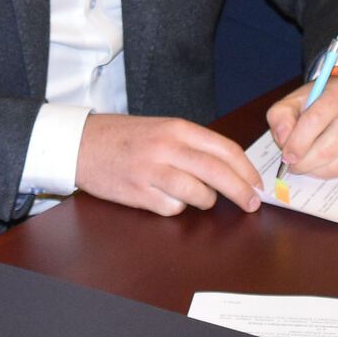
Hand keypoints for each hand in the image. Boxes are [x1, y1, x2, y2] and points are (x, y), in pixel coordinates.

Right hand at [75, 114, 262, 216]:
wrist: (80, 144)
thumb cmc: (123, 137)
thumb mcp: (161, 128)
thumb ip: (193, 145)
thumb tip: (230, 168)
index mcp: (176, 128)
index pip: (224, 148)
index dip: (246, 170)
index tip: (257, 183)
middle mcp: (166, 148)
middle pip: (218, 173)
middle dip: (241, 191)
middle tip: (252, 203)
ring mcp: (152, 172)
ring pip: (198, 195)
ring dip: (205, 201)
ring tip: (197, 197)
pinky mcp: (138, 193)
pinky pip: (172, 208)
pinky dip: (175, 208)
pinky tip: (164, 197)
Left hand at [265, 78, 337, 178]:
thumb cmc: (318, 101)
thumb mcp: (295, 100)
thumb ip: (281, 116)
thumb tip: (283, 140)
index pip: (315, 120)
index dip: (297, 142)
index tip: (286, 156)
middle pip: (328, 148)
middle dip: (304, 162)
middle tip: (292, 165)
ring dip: (316, 170)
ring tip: (304, 165)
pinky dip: (328, 172)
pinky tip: (319, 165)